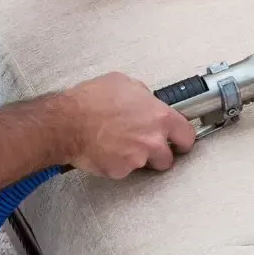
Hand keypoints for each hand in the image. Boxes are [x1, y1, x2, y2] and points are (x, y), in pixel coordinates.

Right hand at [60, 73, 197, 177]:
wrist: (66, 122)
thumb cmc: (91, 101)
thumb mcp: (125, 84)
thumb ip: (144, 96)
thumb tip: (146, 100)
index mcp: (160, 117)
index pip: (187, 135)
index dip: (182, 139)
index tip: (179, 141)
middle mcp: (153, 140)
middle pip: (169, 157)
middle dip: (160, 154)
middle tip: (146, 147)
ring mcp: (138, 158)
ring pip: (144, 165)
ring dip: (136, 159)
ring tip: (119, 146)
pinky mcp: (120, 170)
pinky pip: (123, 170)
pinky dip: (115, 164)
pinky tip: (105, 151)